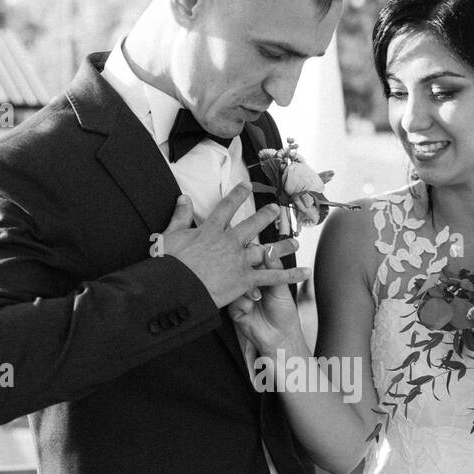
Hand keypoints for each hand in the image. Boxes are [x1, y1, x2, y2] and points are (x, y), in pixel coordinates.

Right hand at [163, 186, 308, 308]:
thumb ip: (180, 215)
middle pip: (251, 225)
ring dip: (281, 245)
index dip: (237, 196)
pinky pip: (272, 277)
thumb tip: (184, 197)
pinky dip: (290, 275)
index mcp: (210, 230)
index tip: (246, 186)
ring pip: (265, 250)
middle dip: (265, 216)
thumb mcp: (170, 235)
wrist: (175, 287)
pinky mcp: (245, 279)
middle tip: (276, 209)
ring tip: (293, 241)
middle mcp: (229, 242)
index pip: (226, 208)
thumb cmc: (168, 263)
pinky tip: (305, 272)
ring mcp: (239, 260)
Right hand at [228, 241, 304, 353]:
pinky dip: (243, 303)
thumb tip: (270, 251)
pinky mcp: (235, 309)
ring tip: (258, 297)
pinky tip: (251, 308)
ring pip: (236, 284)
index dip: (256, 256)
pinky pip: (233, 300)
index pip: (256, 261)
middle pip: (243, 271)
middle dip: (249, 271)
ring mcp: (242, 297)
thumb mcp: (282, 289)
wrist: (281, 337)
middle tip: (255, 275)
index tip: (258, 253)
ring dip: (247, 289)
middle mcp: (251, 286)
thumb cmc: (284, 315)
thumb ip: (275, 270)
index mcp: (263, 279)